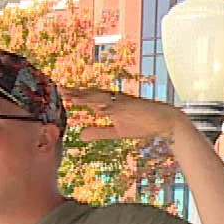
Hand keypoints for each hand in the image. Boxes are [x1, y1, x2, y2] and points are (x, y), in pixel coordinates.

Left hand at [63, 87, 188, 141]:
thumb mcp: (116, 132)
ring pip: (101, 97)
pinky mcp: (131, 106)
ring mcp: (122, 102)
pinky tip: (95, 106)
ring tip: (72, 95)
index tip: (61, 93)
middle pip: (91, 94)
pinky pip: (116, 105)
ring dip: (87, 95)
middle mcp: (114, 99)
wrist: (163, 120)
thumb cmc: (141, 124)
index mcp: (109, 104)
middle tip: (60, 88)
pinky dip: (106, 105)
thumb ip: (99, 132)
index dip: (75, 96)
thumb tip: (80, 135)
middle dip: (76, 92)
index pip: (88, 98)